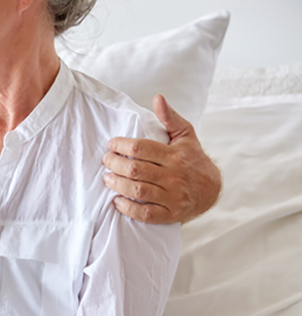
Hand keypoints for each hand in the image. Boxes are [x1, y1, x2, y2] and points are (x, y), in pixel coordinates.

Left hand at [102, 95, 221, 223]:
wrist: (212, 189)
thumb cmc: (194, 160)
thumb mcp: (186, 136)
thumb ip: (170, 118)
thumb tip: (157, 98)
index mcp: (175, 155)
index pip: (141, 148)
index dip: (121, 145)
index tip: (112, 144)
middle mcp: (174, 176)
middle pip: (135, 169)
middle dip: (115, 164)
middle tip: (106, 160)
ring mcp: (173, 196)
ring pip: (137, 190)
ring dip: (117, 184)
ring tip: (107, 178)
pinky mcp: (170, 214)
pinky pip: (145, 214)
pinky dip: (128, 208)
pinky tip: (117, 201)